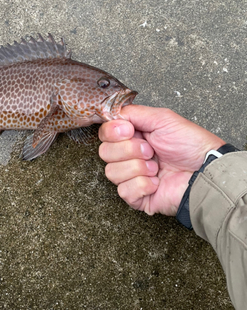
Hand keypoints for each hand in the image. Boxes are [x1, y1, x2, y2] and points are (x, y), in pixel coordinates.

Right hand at [98, 105, 224, 215]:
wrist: (204, 172)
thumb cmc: (190, 145)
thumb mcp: (162, 118)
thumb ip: (134, 112)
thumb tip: (112, 113)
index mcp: (133, 136)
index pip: (105, 133)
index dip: (113, 132)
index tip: (130, 131)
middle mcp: (129, 155)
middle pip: (104, 152)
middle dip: (129, 150)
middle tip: (150, 151)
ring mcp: (132, 176)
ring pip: (111, 172)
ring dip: (137, 168)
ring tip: (156, 167)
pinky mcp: (137, 196)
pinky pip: (123, 190)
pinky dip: (142, 185)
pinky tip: (156, 182)